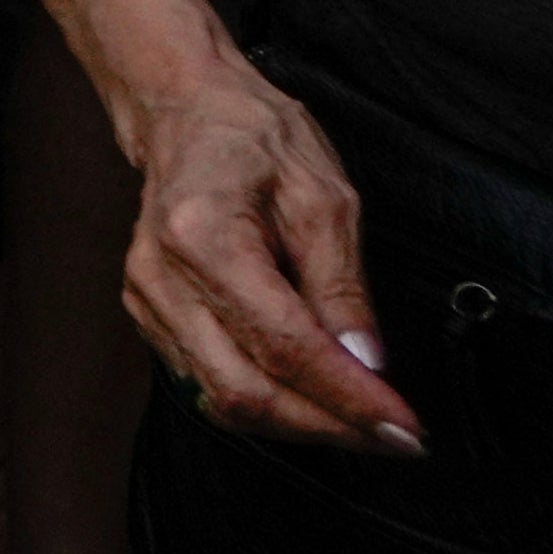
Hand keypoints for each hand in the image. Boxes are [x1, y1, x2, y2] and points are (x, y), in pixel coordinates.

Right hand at [117, 52, 424, 456]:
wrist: (185, 114)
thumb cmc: (256, 141)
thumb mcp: (326, 198)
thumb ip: (344, 286)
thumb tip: (367, 364)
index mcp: (203, 238)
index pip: (284, 345)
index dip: (348, 397)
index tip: (406, 428)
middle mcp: (161, 280)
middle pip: (243, 391)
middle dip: (325, 426)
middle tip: (394, 439)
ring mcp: (146, 303)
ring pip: (221, 400)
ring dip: (299, 423)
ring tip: (362, 423)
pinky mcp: (150, 317)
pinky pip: (207, 383)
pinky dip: (267, 400)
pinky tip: (313, 397)